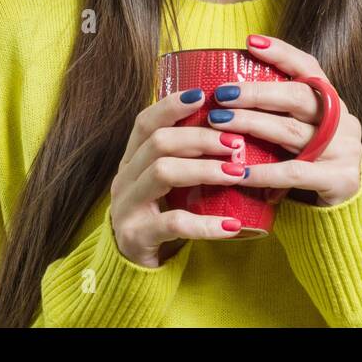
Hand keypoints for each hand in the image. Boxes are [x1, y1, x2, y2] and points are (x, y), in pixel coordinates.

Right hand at [110, 86, 250, 267]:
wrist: (132, 267)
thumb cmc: (160, 215)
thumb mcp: (168, 184)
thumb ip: (186, 159)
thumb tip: (232, 129)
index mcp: (131, 160)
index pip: (145, 122)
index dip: (171, 105)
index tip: (203, 95)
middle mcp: (124, 178)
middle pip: (158, 143)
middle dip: (200, 138)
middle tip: (235, 142)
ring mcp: (126, 206)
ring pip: (162, 173)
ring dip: (204, 169)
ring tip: (237, 173)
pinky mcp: (136, 236)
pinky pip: (172, 223)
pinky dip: (205, 223)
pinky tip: (232, 226)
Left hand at [208, 33, 361, 207]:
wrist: (341, 215)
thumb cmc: (308, 166)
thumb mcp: (298, 135)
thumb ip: (277, 114)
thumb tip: (225, 92)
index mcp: (331, 102)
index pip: (308, 68)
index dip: (281, 53)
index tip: (250, 42)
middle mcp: (342, 120)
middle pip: (297, 97)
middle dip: (256, 92)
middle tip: (222, 94)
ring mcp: (345, 149)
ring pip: (291, 131)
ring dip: (251, 125)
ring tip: (219, 122)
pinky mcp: (340, 179)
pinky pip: (294, 173)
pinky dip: (264, 172)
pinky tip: (239, 171)